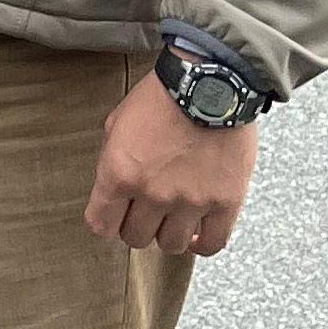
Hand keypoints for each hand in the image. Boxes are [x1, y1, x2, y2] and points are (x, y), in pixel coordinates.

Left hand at [85, 72, 256, 255]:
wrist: (211, 83)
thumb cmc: (160, 99)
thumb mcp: (116, 126)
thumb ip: (112, 163)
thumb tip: (113, 192)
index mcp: (119, 174)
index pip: (101, 225)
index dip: (106, 222)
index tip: (114, 216)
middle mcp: (153, 193)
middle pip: (135, 238)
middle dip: (136, 226)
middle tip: (145, 212)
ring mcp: (191, 200)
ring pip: (170, 245)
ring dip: (168, 234)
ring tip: (172, 218)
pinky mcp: (226, 201)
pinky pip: (213, 243)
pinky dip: (202, 244)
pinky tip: (197, 233)